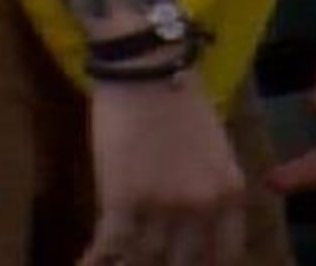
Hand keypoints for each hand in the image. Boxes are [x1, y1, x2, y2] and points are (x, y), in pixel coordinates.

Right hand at [84, 78, 249, 265]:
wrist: (148, 70)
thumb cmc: (183, 101)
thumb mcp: (216, 149)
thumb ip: (210, 188)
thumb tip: (197, 222)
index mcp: (228, 192)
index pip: (224, 253)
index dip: (204, 265)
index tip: (187, 263)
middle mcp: (200, 206)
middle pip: (182, 261)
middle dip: (164, 265)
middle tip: (149, 261)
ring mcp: (162, 206)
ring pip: (144, 257)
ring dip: (129, 262)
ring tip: (118, 262)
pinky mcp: (122, 199)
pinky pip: (110, 245)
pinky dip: (96, 261)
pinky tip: (86, 264)